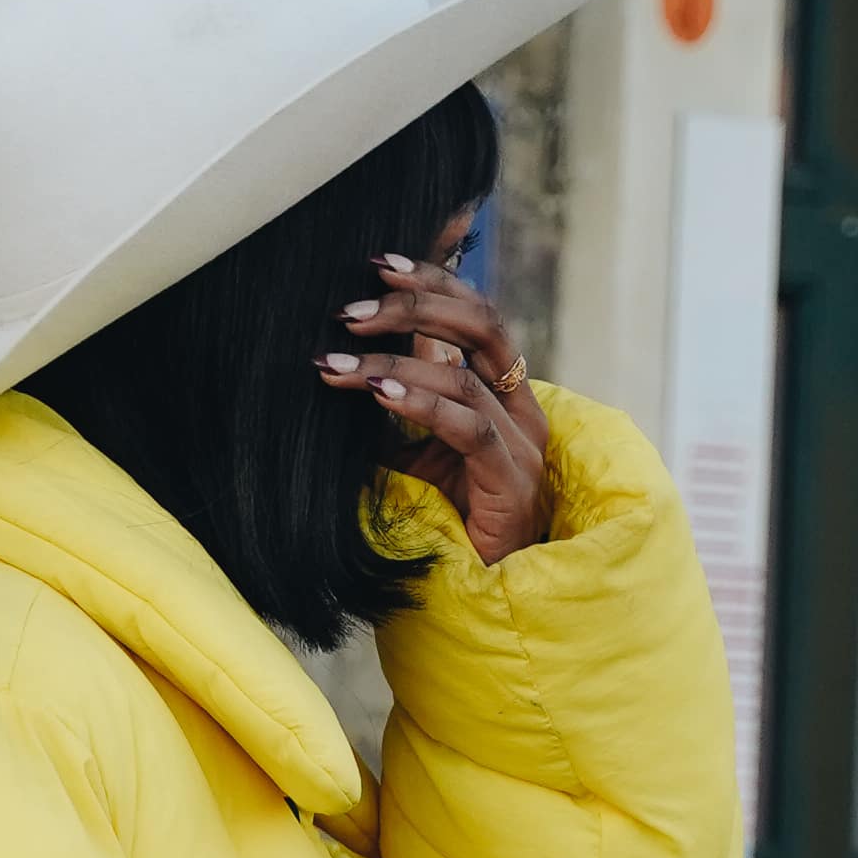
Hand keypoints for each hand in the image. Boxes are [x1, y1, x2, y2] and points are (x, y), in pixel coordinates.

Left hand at [319, 242, 552, 566]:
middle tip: (348, 311)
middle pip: (479, 327)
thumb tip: (343, 362)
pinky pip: (467, 426)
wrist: (484, 594)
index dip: (433, 281)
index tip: (376, 264)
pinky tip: (376, 393)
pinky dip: (419, 404)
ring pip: (462, 376)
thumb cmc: (445, 524)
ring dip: (392, 363)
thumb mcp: (412, 452)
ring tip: (336, 365)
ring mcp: (521, 442)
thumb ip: (395, 406)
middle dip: (412, 308)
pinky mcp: (512, 479)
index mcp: (502, 392)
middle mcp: (519, 408)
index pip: (474, 316)